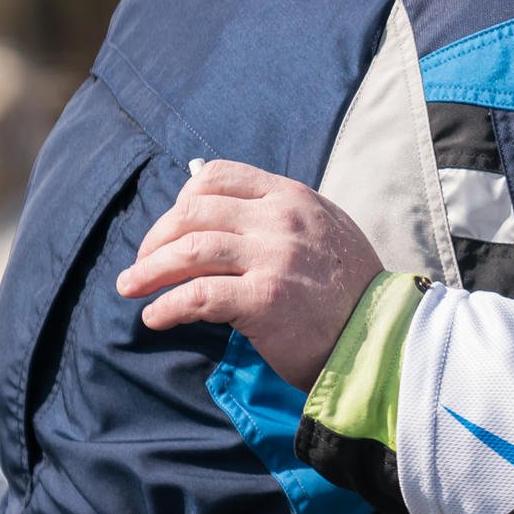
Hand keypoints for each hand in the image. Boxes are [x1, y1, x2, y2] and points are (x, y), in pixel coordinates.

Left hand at [117, 160, 383, 388]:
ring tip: (131, 288)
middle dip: (156, 237)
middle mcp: (281, 219)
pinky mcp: (264, 299)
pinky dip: (167, 306)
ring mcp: (274, 257)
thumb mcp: (325, 231)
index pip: (219, 176)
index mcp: (293, 197)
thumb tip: (222, 217)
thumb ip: (282, 217)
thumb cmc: (351, 292)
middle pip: (193, 211)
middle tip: (142, 264)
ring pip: (188, 249)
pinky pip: (196, 295)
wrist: (383, 337)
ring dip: (149, 270)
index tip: (172, 229)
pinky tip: (156, 318)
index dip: (183, 200)